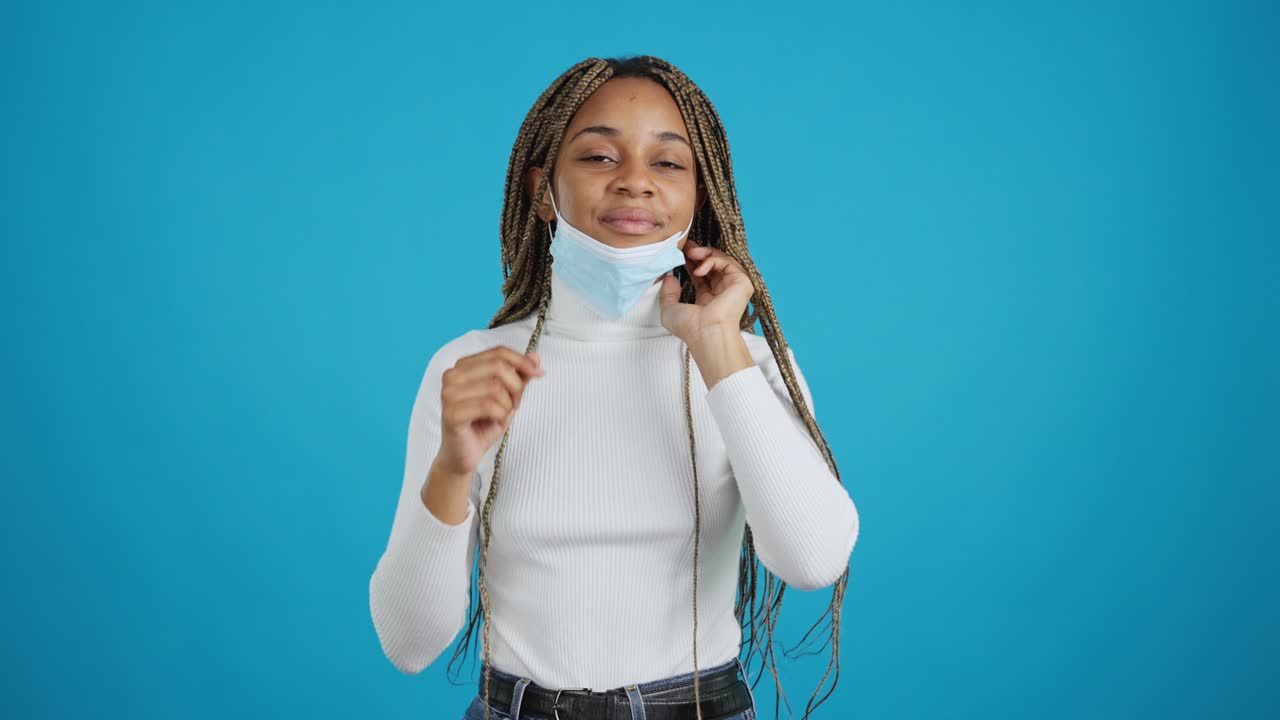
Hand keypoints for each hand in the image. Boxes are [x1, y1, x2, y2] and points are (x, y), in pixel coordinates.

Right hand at [435, 346, 543, 475]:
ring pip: (495, 387)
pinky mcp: (451, 413)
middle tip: (515, 404)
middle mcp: (452, 375)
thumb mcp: (507, 397)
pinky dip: (500, 415)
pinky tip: (495, 422)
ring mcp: (449, 394)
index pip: (498, 352)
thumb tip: (535, 356)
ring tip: (503, 415)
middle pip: (499, 366)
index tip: (538, 373)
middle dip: (516, 386)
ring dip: (508, 404)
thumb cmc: (482, 424)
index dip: (522, 361)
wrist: (463, 455)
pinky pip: (488, 406)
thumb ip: (519, 375)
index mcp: (463, 366)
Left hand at [658, 238, 754, 343]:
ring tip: (691, 253)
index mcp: (707, 299)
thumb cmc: (689, 328)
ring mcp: (732, 286)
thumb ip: (667, 293)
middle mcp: (721, 292)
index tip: (681, 252)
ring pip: (722, 260)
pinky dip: (713, 260)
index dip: (691, 262)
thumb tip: (669, 277)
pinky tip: (700, 268)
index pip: (701, 275)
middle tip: (686, 246)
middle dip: (699, 253)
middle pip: (713, 265)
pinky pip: (729, 262)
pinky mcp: (741, 282)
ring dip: (705, 253)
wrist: (706, 333)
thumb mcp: (669, 310)